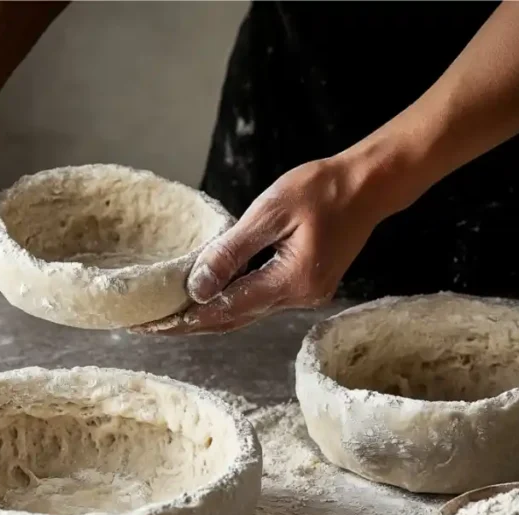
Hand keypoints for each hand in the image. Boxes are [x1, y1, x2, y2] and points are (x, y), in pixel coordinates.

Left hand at [133, 156, 383, 334]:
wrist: (369, 184)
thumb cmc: (321, 188)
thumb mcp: (270, 212)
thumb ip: (232, 252)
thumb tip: (197, 288)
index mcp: (291, 282)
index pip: (226, 310)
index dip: (186, 318)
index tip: (151, 324)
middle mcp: (300, 298)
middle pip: (233, 320)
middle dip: (190, 324)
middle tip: (149, 327)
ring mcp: (306, 296)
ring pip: (246, 313)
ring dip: (208, 316)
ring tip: (168, 316)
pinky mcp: (308, 286)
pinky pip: (260, 301)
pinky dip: (231, 302)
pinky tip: (207, 299)